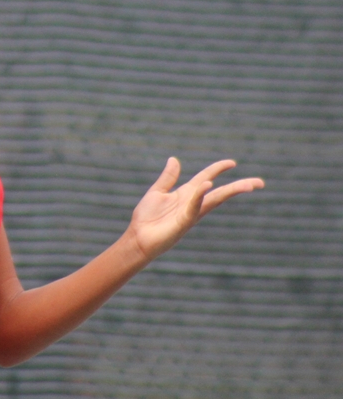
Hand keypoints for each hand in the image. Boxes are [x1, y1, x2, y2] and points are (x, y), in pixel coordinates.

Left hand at [127, 158, 264, 261]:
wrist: (137, 238)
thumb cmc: (146, 218)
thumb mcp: (157, 192)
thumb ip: (168, 178)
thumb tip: (174, 159)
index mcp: (186, 194)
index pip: (206, 178)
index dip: (217, 169)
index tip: (232, 163)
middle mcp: (192, 203)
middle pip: (220, 192)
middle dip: (239, 187)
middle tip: (260, 183)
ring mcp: (190, 213)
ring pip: (214, 200)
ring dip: (231, 192)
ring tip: (249, 186)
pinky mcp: (183, 222)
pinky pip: (193, 208)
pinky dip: (199, 197)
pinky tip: (206, 186)